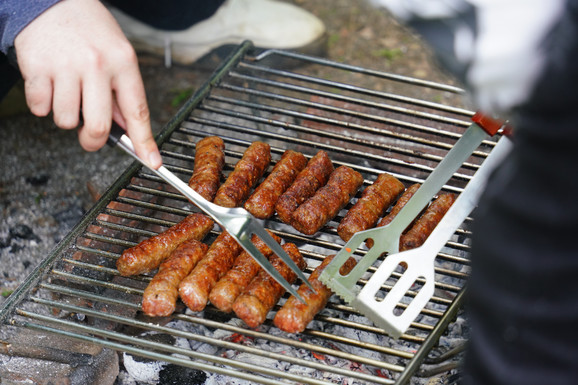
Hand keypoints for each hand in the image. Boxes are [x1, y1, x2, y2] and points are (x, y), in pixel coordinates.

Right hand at [14, 0, 161, 167]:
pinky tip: (50, 84)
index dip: (144, 142)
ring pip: (65, 121)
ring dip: (65, 116)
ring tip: (68, 92)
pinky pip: (40, 109)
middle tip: (91, 138)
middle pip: (97, 126)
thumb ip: (122, 92)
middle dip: (93, 141)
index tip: (152, 162)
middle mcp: (96, 65)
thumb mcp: (118, 53)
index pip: (138, 111)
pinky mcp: (37, 68)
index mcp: (123, 62)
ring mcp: (65, 66)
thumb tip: (126, 129)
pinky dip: (43, 104)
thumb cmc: (89, 29)